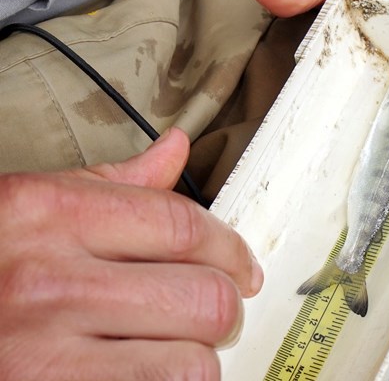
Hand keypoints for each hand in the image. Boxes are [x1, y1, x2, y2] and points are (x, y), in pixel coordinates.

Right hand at [0, 128, 262, 379]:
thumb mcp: (26, 207)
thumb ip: (110, 183)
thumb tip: (176, 150)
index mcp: (45, 213)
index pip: (182, 223)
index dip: (230, 247)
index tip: (242, 265)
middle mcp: (46, 282)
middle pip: (203, 296)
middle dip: (222, 307)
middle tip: (210, 312)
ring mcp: (42, 356)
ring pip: (190, 363)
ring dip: (196, 359)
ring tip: (174, 349)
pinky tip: (147, 376)